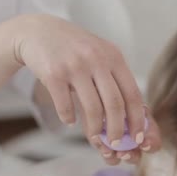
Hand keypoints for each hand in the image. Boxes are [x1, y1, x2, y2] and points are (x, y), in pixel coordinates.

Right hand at [11, 14, 158, 161]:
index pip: (133, 93)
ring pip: (92, 108)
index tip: (137, 137)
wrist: (39, 31)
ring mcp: (74, 66)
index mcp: (113, 56)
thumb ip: (113, 79)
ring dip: (95, 129)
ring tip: (94, 136)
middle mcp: (96, 59)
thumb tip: (128, 118)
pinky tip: (70, 121)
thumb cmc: (74, 49)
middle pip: (115, 104)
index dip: (137, 119)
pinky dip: (69, 119)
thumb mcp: (99, 55)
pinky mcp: (54, 74)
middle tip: (116, 144)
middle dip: (118, 130)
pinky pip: (66, 106)